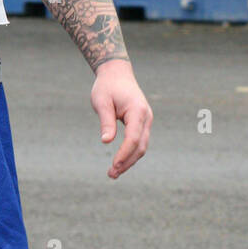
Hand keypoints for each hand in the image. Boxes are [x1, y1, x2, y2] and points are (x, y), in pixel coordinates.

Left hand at [90, 59, 152, 178]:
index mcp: (137, 110)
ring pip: (141, 146)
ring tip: (113, 173)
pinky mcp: (141, 123)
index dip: (124, 153)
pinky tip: (119, 162)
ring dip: (129, 161)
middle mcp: (145, 117)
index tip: (113, 165)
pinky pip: (139, 142)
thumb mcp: (101, 101)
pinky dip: (130, 153)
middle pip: (140, 146)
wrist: (116, 74)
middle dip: (127, 162)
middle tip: (111, 174)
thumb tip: (106, 141)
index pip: (133, 138)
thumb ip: (106, 121)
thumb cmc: (107, 86)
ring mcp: (146, 120)